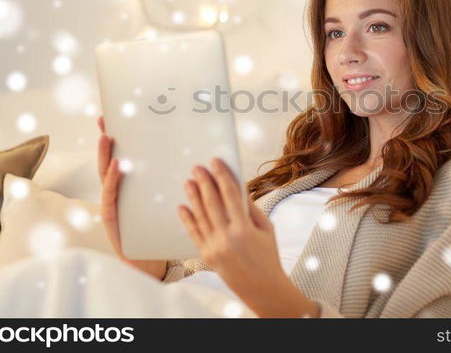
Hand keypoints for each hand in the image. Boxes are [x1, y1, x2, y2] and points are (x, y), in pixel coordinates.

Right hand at [97, 115, 167, 279]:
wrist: (149, 257)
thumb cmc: (159, 227)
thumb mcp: (166, 197)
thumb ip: (172, 177)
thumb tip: (197, 155)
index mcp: (132, 182)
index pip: (126, 155)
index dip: (123, 137)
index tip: (122, 114)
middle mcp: (118, 188)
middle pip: (111, 159)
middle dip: (107, 139)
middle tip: (107, 119)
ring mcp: (112, 201)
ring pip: (106, 173)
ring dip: (105, 155)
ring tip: (108, 137)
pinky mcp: (111, 215)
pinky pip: (110, 194)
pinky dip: (112, 179)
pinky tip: (116, 165)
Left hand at [178, 157, 318, 317]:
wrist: (262, 288)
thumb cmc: (268, 256)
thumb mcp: (266, 229)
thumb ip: (251, 208)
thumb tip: (237, 188)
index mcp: (244, 229)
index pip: (230, 195)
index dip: (222, 176)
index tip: (216, 162)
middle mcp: (227, 238)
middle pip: (211, 204)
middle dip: (204, 183)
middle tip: (197, 168)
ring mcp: (214, 248)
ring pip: (200, 216)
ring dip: (193, 197)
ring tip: (189, 181)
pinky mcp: (206, 256)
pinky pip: (194, 233)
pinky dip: (187, 219)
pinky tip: (183, 206)